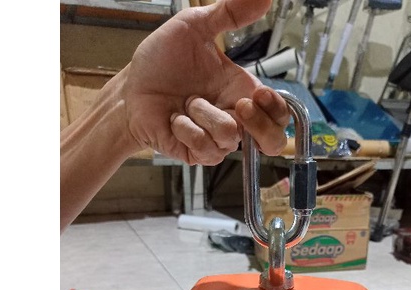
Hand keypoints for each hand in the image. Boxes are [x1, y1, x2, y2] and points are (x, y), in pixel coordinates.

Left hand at [123, 0, 290, 164]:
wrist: (131, 88)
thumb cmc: (162, 62)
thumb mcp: (195, 28)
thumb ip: (230, 13)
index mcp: (242, 93)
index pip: (280, 115)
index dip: (277, 109)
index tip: (258, 93)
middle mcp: (234, 120)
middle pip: (271, 142)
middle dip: (258, 124)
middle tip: (238, 105)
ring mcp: (217, 141)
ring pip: (230, 137)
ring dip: (203, 113)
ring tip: (186, 102)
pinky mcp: (198, 154)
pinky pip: (205, 147)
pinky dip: (186, 128)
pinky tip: (175, 119)